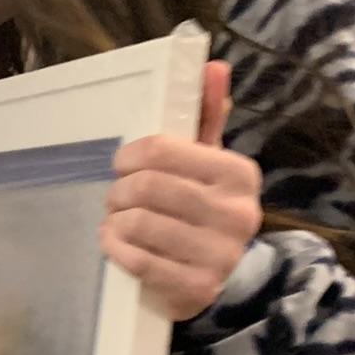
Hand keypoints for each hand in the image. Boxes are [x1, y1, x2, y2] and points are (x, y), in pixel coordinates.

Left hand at [101, 60, 262, 319]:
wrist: (211, 278)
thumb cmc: (198, 210)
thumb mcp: (205, 162)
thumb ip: (205, 116)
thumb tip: (212, 66)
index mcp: (239, 174)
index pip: (162, 150)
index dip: (129, 156)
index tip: (123, 165)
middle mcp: (237, 213)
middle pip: (145, 187)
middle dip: (118, 192)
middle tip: (117, 198)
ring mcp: (220, 255)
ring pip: (137, 223)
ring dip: (115, 222)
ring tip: (119, 222)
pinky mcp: (198, 289)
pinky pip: (137, 260)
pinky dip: (115, 249)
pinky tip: (118, 244)